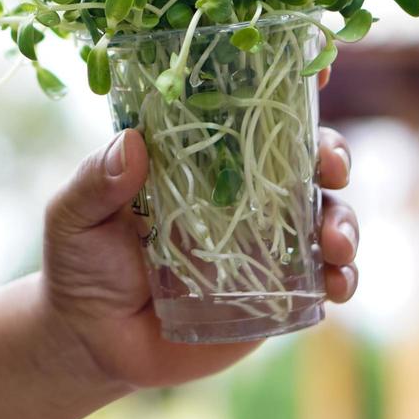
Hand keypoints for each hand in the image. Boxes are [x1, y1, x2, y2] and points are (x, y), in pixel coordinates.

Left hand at [41, 110, 357, 390]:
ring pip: (325, 216)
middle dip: (333, 153)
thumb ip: (95, 184)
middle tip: (331, 166)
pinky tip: (338, 285)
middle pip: (304, 159)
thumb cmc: (79, 266)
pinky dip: (343, 278)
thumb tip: (131, 143)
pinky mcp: (275, 292)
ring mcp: (264, 242)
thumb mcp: (74, 219)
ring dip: (344, 221)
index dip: (288, 88)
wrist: (92, 344)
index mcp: (199, 160)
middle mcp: (241, 193)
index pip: (248, 112)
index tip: (316, 74)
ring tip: (336, 243)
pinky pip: (324, 279)